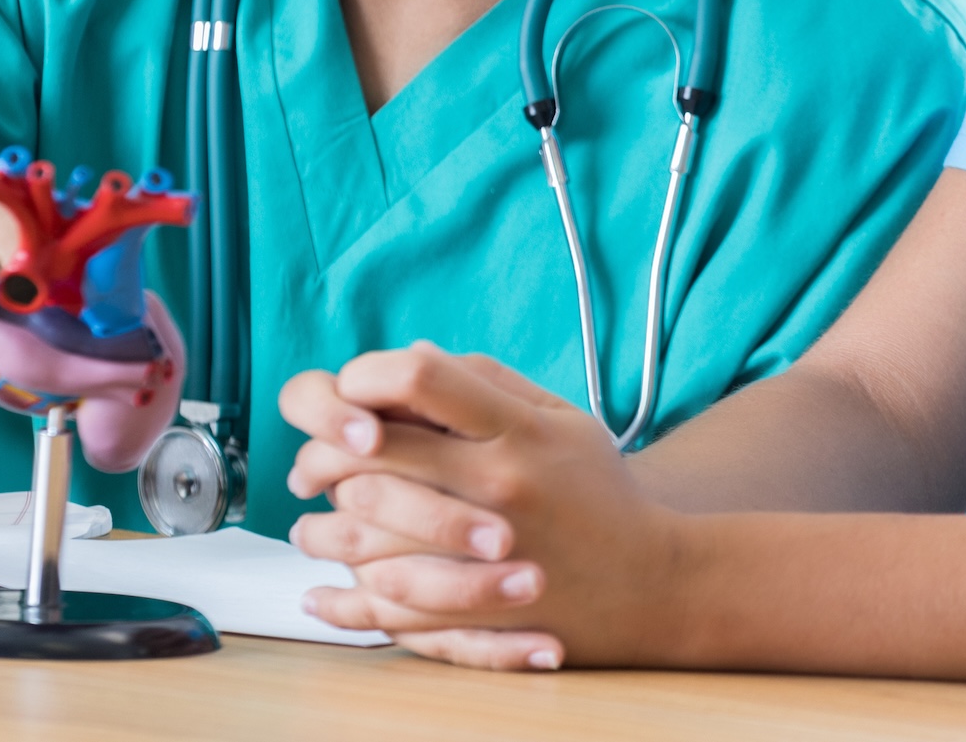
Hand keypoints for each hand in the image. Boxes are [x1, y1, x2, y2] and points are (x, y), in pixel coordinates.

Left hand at [281, 345, 684, 670]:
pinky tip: (326, 588)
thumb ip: (489, 382)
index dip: (367, 375)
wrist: (654, 582)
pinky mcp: (475, 610)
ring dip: (324, 523)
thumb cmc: (600, 492)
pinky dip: (345, 597)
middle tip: (311, 464)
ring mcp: (483, 552)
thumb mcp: (562, 417)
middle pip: (376, 450)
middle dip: (324, 451)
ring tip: (312, 519)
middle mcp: (497, 483)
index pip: (420, 377)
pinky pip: (387, 604)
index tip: (353, 391)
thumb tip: (414, 355)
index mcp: (516, 430)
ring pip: (366, 530)